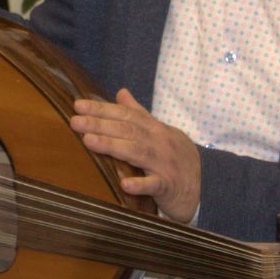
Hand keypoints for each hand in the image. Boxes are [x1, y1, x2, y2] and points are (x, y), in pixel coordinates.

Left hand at [70, 88, 201, 222]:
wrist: (204, 186)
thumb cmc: (174, 157)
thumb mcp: (159, 132)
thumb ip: (139, 114)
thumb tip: (121, 92)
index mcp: (155, 129)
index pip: (126, 115)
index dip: (102, 109)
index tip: (78, 105)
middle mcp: (160, 143)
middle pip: (128, 130)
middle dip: (100, 124)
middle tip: (75, 121)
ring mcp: (165, 164)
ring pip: (137, 152)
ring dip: (112, 146)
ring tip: (89, 141)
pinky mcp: (168, 186)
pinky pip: (154, 185)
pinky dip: (140, 184)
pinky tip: (124, 184)